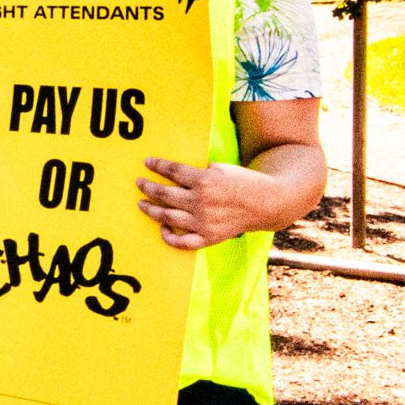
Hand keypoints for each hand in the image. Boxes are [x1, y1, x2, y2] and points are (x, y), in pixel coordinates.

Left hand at [137, 158, 266, 250]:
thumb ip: (198, 172)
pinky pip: (182, 242)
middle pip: (164, 194)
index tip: (147, 163)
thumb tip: (175, 174)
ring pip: (167, 216)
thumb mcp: (220, 168)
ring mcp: (203, 222)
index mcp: (204, 180)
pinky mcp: (208, 237)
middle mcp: (200, 202)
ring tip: (142, 204)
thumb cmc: (243, 182)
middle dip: (148, 187)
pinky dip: (169, 237)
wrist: (265, 203)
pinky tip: (162, 229)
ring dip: (151, 210)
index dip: (157, 165)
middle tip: (139, 183)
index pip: (172, 171)